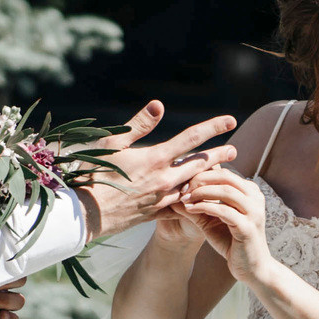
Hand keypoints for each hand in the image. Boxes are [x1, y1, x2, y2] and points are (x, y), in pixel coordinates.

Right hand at [75, 101, 237, 240]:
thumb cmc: (93, 173)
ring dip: (207, 177)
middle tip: (234, 150)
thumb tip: (159, 105)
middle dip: (219, 155)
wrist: (85, 214)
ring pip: (193, 186)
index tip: (231, 120)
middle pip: (200, 164)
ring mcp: (162, 198)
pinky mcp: (156, 213)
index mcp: (156, 159)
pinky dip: (191, 197)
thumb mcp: (112, 143)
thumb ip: (138, 125)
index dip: (213, 127)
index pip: (192, 139)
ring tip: (219, 172)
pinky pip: (181, 204)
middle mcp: (164, 180)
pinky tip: (197, 195)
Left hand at [176, 166, 272, 287]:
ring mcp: (254, 212)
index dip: (202, 174)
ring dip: (201, 192)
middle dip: (201, 179)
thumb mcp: (212, 221)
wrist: (251, 268)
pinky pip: (224, 210)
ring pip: (226, 191)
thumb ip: (197, 206)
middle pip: (226, 177)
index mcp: (250, 192)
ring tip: (184, 198)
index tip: (183, 182)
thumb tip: (174, 196)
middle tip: (182, 188)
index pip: (224, 173)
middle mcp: (256, 198)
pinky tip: (190, 209)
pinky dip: (204, 207)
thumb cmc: (232, 243)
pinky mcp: (248, 227)